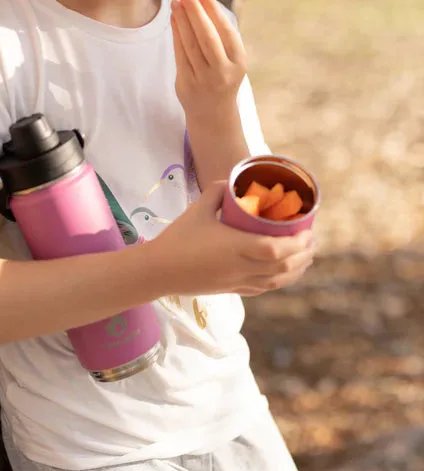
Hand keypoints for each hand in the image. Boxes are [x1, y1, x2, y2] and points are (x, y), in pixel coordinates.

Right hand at [147, 181, 314, 296]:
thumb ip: (217, 191)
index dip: (298, 243)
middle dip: (304, 255)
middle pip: (283, 267)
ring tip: (306, 258)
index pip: (277, 249)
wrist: (158, 271)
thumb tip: (233, 180)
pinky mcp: (231, 290)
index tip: (308, 230)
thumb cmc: (178, 238)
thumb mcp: (197, 209)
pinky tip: (283, 274)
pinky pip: (263, 288)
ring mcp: (237, 281)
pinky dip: (279, 281)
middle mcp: (241, 267)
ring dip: (296, 270)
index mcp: (235, 247)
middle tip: (312, 241)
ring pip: (276, 281)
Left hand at [171, 0, 246, 125]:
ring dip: (182, 22)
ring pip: (190, 46)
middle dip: (196, 15)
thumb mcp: (231, 60)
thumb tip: (203, 3)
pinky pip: (180, 55)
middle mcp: (222, 72)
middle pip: (207, 38)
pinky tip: (174, 21)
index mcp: (238, 63)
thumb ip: (222, 37)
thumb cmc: (222, 78)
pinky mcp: (186, 84)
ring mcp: (203, 80)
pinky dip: (176, 36)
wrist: (213, 114)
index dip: (214, 13)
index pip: (226, 33)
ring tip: (176, 4)